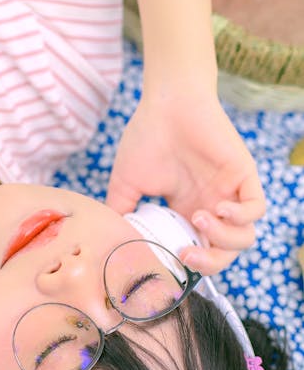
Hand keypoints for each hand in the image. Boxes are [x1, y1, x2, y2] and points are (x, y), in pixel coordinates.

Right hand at [106, 91, 264, 273]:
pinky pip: (257, 209)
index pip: (198, 253)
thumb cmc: (146, 136)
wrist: (166, 103)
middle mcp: (210, 207)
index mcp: (186, 212)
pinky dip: (240, 217)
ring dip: (223, 240)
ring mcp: (229, 193)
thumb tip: (113, 241)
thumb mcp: (125, 183)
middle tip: (186, 255)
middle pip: (224, 255)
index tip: (168, 263)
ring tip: (198, 219)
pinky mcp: (244, 176)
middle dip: (208, 264)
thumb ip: (120, 213)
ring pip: (245, 238)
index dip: (187, 266)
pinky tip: (216, 206)